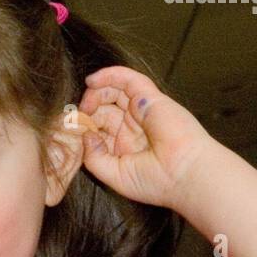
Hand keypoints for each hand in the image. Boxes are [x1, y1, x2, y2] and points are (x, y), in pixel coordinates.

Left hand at [78, 66, 214, 208]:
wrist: (185, 175)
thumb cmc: (156, 182)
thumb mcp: (114, 175)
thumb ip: (94, 157)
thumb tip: (85, 134)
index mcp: (126, 146)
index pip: (100, 128)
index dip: (84, 127)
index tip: (70, 131)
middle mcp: (133, 127)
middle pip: (104, 109)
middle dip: (87, 111)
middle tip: (76, 118)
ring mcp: (142, 111)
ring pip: (114, 91)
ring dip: (95, 93)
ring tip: (85, 103)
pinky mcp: (149, 98)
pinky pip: (127, 79)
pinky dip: (109, 75)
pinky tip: (92, 80)